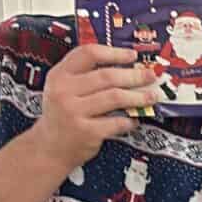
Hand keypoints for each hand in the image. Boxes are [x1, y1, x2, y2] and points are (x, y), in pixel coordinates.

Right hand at [26, 41, 153, 167]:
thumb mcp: (63, 89)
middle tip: (151, 76)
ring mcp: (74, 112)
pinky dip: (130, 120)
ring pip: (115, 97)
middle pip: (107, 76)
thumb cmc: (62, 115)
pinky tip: (135, 119)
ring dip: (138, 97)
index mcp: (59, 75)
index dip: (114, 53)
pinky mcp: (86, 132)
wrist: (49, 148)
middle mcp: (64, 91)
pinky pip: (116, 122)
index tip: (132, 55)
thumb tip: (127, 66)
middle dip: (134, 76)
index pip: (89, 54)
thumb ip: (86, 75)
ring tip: (152, 97)